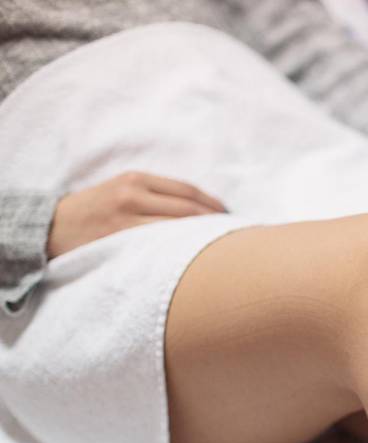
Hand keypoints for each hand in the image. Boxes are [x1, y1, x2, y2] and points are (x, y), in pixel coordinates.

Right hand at [47, 171, 225, 257]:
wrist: (50, 228)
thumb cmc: (94, 212)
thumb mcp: (121, 191)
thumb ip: (154, 196)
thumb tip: (198, 211)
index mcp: (136, 179)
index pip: (187, 191)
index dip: (213, 205)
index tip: (230, 216)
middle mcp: (133, 194)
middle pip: (189, 209)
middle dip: (216, 222)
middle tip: (237, 235)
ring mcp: (127, 218)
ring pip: (179, 227)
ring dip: (205, 237)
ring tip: (225, 247)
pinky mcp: (121, 239)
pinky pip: (161, 245)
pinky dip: (183, 250)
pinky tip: (198, 257)